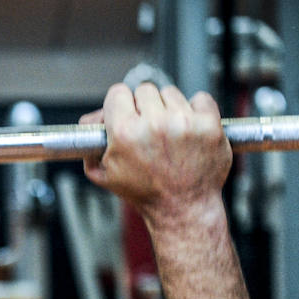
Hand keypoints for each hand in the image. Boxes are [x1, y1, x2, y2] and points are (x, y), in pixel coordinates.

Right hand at [80, 83, 231, 232]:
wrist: (183, 208)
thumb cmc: (144, 193)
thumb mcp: (104, 174)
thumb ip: (89, 145)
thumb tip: (92, 119)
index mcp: (125, 133)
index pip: (118, 92)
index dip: (120, 104)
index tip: (126, 113)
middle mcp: (154, 124)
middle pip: (144, 90)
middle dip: (145, 106)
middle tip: (149, 127)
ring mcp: (184, 122)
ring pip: (171, 93)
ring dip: (170, 108)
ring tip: (170, 132)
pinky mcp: (209, 124)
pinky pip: (200, 98)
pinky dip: (196, 109)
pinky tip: (190, 128)